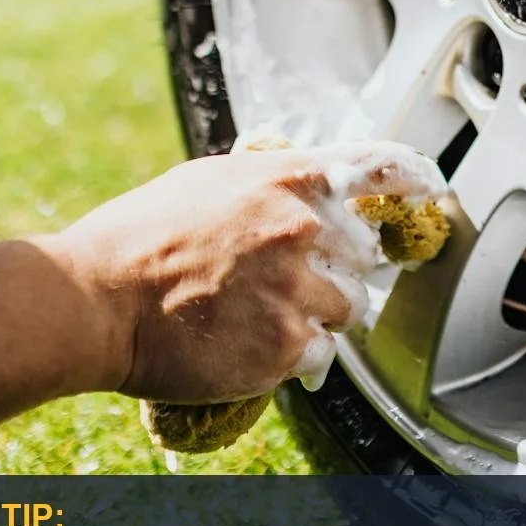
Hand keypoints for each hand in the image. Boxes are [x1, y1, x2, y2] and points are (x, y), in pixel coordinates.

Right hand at [44, 142, 445, 403]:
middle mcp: (306, 228)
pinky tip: (255, 348)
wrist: (92, 300)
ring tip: (262, 316)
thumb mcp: (209, 181)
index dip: (416, 179)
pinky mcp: (289, 343)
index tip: (433, 190)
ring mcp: (301, 288)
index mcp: (289, 180)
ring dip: (321, 316)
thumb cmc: (136, 239)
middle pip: (365, 253)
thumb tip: (301, 183)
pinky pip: (323, 354)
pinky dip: (298, 357)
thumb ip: (267, 183)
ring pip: (351, 307)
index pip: (381, 169)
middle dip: (338, 269)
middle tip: (287, 282)